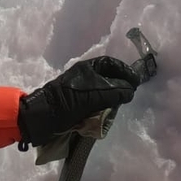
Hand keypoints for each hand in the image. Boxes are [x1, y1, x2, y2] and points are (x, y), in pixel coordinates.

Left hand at [17, 56, 140, 147]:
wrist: (44, 117)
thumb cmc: (68, 101)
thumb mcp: (94, 94)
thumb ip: (115, 91)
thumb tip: (131, 90)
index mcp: (88, 68)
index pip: (111, 64)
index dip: (125, 71)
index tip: (136, 81)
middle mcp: (85, 76)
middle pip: (109, 78)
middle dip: (120, 86)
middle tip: (129, 96)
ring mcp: (81, 90)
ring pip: (104, 92)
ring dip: (112, 99)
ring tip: (120, 105)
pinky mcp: (78, 104)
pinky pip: (96, 103)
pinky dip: (104, 108)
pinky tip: (108, 114)